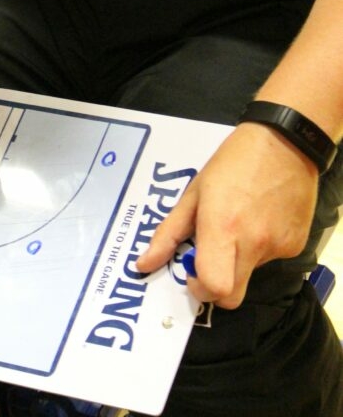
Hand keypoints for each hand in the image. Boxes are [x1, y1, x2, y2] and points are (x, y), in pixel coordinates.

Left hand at [136, 122, 318, 307]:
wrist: (285, 143)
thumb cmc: (232, 162)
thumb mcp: (193, 192)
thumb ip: (168, 232)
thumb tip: (143, 265)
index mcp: (223, 228)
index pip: (214, 287)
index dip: (199, 289)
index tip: (192, 273)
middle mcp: (253, 244)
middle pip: (232, 297)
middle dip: (216, 287)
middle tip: (211, 259)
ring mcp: (278, 247)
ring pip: (250, 275)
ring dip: (238, 260)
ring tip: (239, 221)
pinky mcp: (297, 246)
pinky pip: (270, 259)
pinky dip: (260, 248)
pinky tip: (260, 218)